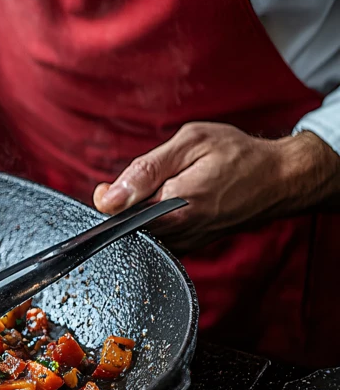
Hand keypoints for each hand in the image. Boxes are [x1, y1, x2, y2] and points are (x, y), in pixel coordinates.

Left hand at [93, 122, 339, 252]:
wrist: (280, 179)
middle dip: (125, 204)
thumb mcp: (190, 144)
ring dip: (141, 212)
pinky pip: (159, 237)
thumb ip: (146, 169)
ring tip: (164, 190)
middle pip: (127, 225)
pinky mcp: (191, 245)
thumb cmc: (239, 156)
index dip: (109, 199)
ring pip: (142, 232)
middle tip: (146, 182)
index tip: (110, 187)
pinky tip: (169, 203)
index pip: (117, 215)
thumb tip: (108, 196)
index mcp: (176, 207)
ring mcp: (187, 242)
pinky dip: (155, 220)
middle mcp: (180, 232)